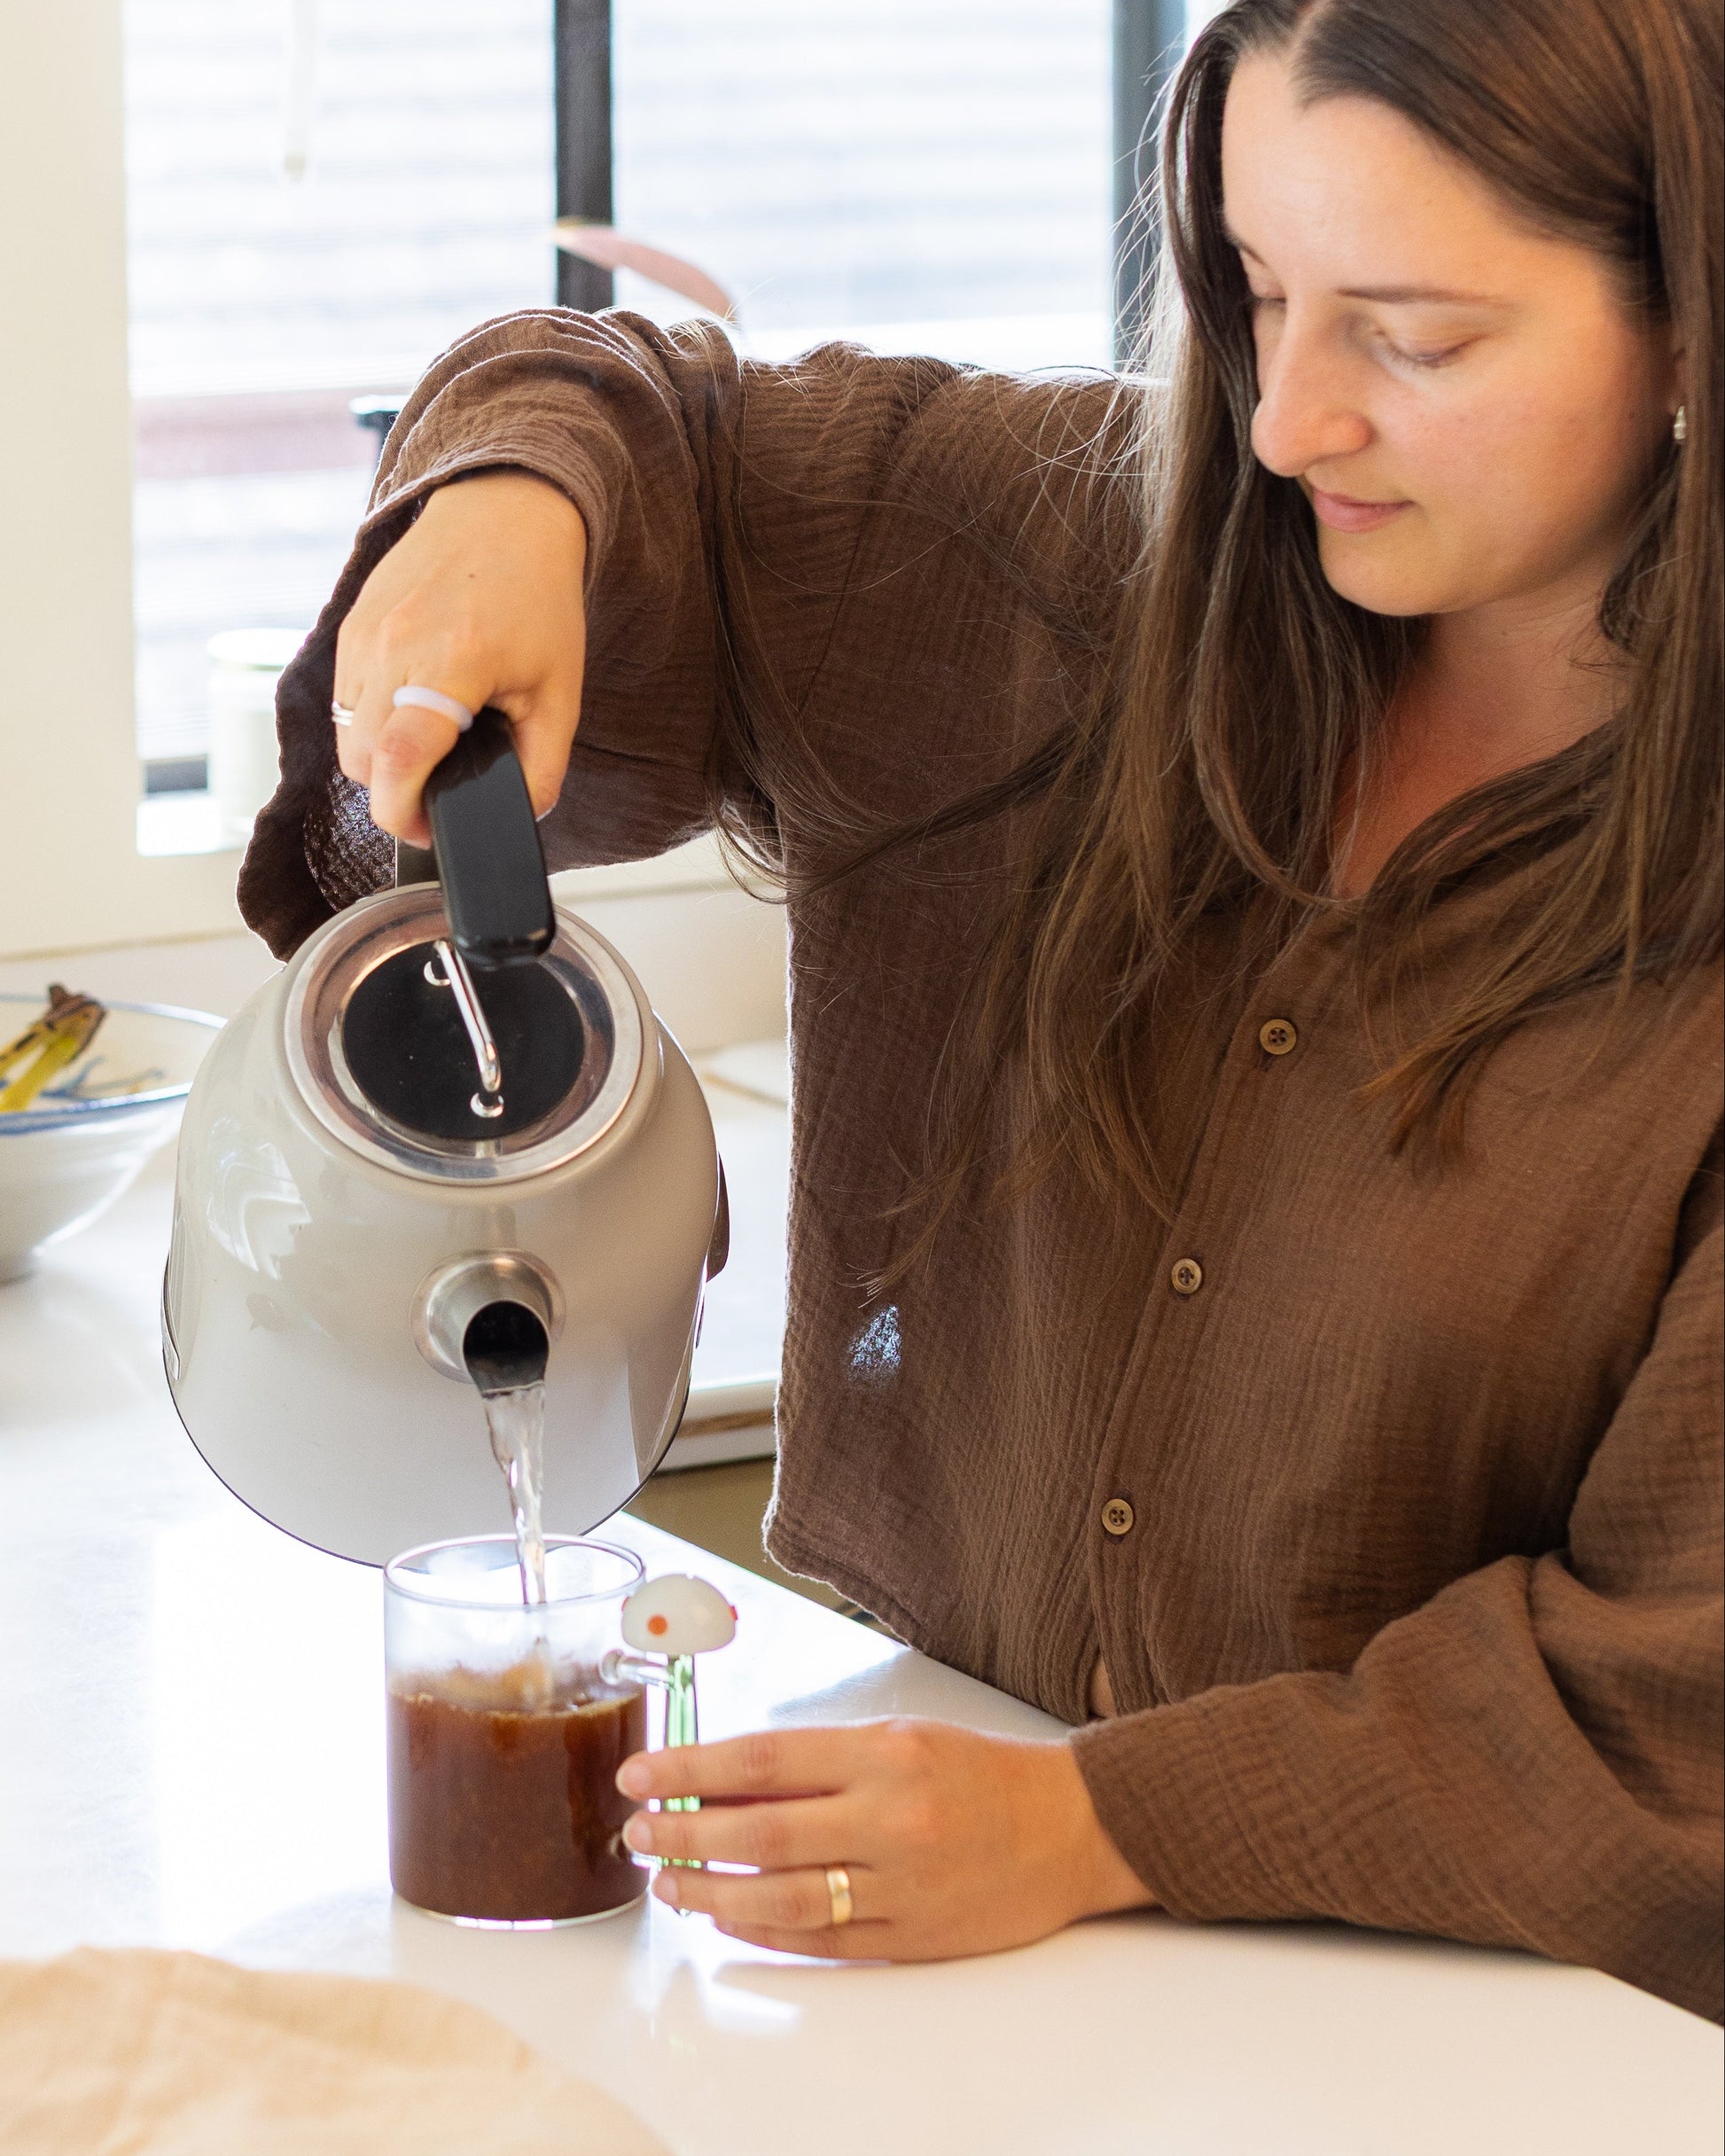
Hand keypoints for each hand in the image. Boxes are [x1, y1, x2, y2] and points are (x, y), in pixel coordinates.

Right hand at [333, 470, 587, 844]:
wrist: (505, 511)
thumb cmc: (537, 599)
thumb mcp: (560, 693)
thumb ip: (542, 767)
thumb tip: (520, 816)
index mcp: (451, 662)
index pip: (398, 759)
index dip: (404, 814)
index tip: (430, 831)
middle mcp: (393, 646)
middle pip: (362, 761)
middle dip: (396, 792)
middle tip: (440, 793)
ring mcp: (363, 635)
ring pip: (345, 736)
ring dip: (380, 759)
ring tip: (431, 750)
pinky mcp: (350, 627)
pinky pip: (344, 701)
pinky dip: (371, 722)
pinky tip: (414, 709)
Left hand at [617, 1718, 1152, 1960]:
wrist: (1073, 1827)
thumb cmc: (983, 1774)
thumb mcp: (901, 1737)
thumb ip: (820, 1759)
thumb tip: (727, 1777)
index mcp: (883, 1754)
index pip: (762, 1759)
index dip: (690, 1769)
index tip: (642, 1775)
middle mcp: (888, 1816)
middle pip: (758, 1829)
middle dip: (683, 1833)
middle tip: (638, 1833)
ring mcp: (899, 1882)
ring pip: (779, 1895)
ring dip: (710, 1891)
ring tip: (669, 1883)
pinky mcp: (910, 1935)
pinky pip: (819, 1940)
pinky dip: (763, 1933)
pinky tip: (727, 1920)